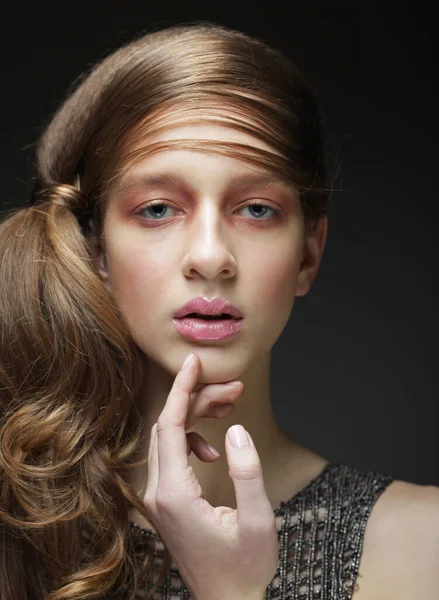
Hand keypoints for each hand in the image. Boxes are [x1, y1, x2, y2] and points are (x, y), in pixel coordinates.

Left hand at [142, 353, 278, 599]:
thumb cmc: (243, 567)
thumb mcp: (258, 521)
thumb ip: (248, 472)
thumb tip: (236, 430)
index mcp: (175, 494)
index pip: (170, 426)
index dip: (182, 389)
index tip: (193, 362)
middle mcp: (157, 493)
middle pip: (169, 427)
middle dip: (199, 400)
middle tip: (233, 388)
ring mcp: (157, 498)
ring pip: (169, 438)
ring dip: (197, 417)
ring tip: (229, 405)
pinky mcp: (164, 502)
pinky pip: (170, 456)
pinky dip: (192, 441)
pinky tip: (215, 450)